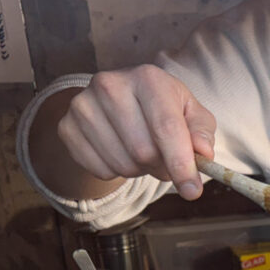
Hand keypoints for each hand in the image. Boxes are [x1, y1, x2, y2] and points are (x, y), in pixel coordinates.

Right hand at [57, 64, 215, 199]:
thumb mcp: (191, 114)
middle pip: (143, 151)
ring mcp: (83, 105)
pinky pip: (100, 169)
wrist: (120, 102)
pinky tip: (121, 152)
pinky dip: (117, 172)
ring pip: (122, 163)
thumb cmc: (165, 109)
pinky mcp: (67, 126)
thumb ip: (202, 132)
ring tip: (144, 153)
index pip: (166, 128)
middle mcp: (111, 85)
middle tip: (166, 162)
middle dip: (162, 167)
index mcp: (148, 78)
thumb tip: (203, 153)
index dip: (181, 164)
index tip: (192, 191)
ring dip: (141, 170)